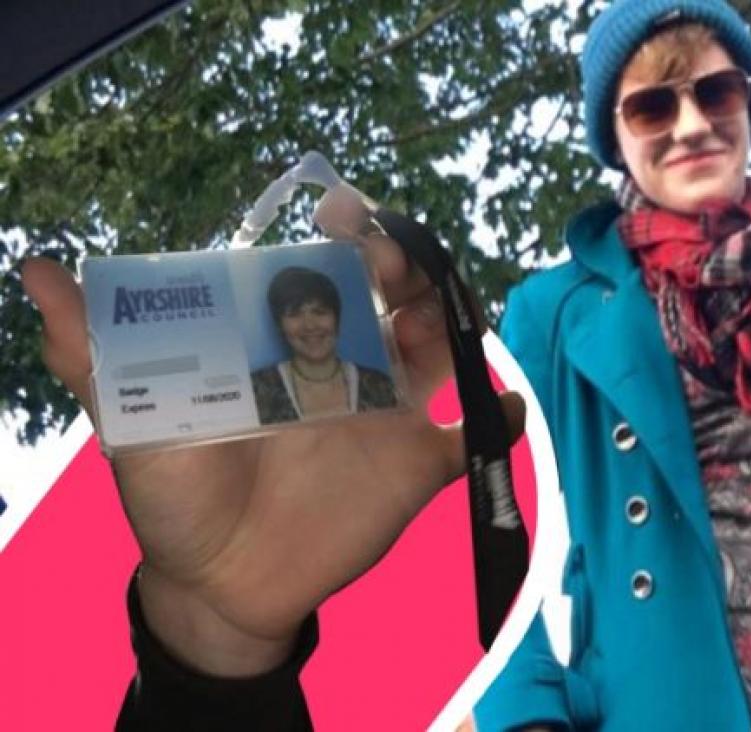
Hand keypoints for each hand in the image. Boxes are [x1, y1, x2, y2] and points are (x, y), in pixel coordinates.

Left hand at [21, 190, 522, 676]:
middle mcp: (344, 362)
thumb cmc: (175, 495)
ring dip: (452, 318)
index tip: (342, 212)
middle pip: (395, 292)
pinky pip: (470, 438)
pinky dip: (500, 418)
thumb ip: (97, 353)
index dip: (342, 231)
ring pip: (442, 346)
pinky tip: (503, 409)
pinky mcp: (415, 467)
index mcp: (286, 340)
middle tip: (386, 262)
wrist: (219, 582)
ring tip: (433, 323)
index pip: (326, 265)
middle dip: (403, 262)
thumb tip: (40, 272)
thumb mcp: (133, 422)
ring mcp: (386, 412)